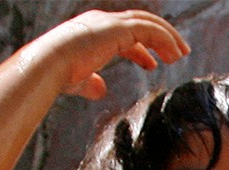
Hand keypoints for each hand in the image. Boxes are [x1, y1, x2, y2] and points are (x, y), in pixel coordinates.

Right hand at [34, 10, 188, 99]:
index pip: (123, 33)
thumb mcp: (78, 80)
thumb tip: (101, 89)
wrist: (47, 65)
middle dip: (160, 36)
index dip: (141, 48)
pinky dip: (166, 40)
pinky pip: (150, 30)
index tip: (153, 63)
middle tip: (177, 53)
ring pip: (148, 23)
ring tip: (181, 54)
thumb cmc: (58, 75)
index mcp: (92, 30)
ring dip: (168, 37)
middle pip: (139, 22)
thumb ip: (91, 83)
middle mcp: (101, 21)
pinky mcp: (118, 29)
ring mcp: (109, 23)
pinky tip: (174, 55)